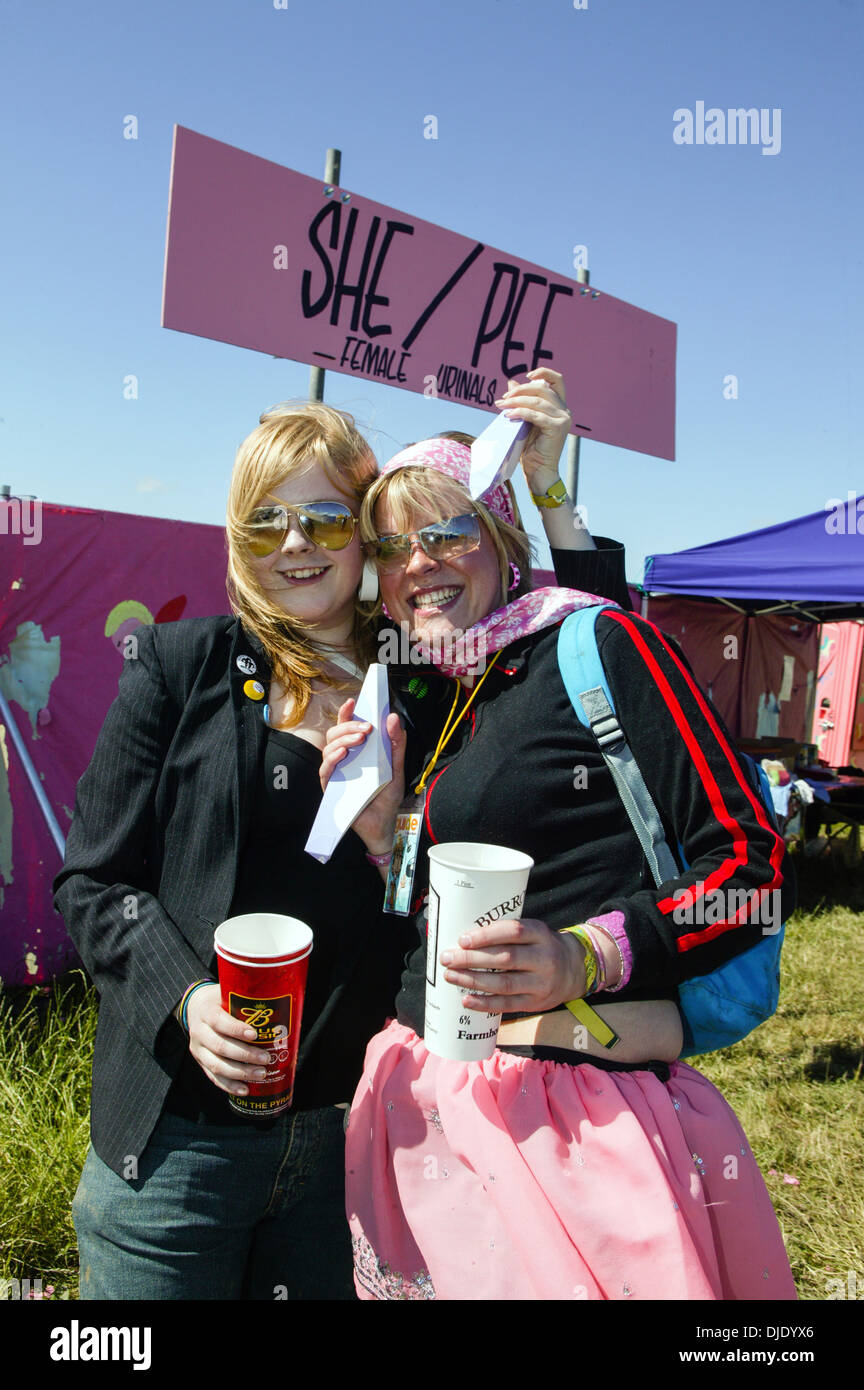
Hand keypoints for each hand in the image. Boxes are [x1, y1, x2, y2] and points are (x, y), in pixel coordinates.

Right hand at [185, 984, 269, 1096]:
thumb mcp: (227, 993)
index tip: (255, 1034)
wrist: (195, 1007)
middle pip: (220, 1047)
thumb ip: (246, 998)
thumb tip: (282, 1002)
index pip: (219, 1021)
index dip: (236, 1029)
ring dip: (240, 1072)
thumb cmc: (220, 1000)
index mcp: (206, 1011)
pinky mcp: (201, 1062)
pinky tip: (245, 1089)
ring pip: (217, 1065)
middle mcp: (199, 1031)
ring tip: (261, 1074)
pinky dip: (229, 1085)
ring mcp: (198, 1049)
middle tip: (266, 1058)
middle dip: (245, 1055)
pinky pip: (213, 1077)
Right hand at [320, 697, 405, 853]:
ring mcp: (335, 772)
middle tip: (366, 727)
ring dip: (343, 739)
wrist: (384, 824)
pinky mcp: (330, 787)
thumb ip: (396, 743)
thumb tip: (393, 717)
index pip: (347, 727)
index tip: (353, 701)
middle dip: (349, 725)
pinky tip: (343, 755)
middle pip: (336, 734)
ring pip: (329, 748)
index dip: (347, 713)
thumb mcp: (397, 766)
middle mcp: (343, 759)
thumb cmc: (387, 796)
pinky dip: (332, 759)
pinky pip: (325, 770)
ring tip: (360, 738)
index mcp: (357, 751)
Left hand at [440, 917, 585, 1013]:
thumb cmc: (540, 946)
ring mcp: (541, 982)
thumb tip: (463, 936)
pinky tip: (467, 1000)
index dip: (486, 935)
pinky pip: (507, 1005)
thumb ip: (506, 933)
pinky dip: (485, 1003)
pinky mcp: (536, 1002)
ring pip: (503, 983)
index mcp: (540, 933)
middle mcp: (544, 958)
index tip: (462, 939)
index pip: (513, 931)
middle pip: (505, 958)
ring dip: (473, 981)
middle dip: (472, 959)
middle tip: (448, 958)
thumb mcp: (533, 931)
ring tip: (451, 976)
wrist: (574, 969)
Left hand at [494, 367, 571, 494]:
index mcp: (559, 406)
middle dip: (521, 390)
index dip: (544, 373)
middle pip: (543, 388)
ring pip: (538, 401)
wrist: (538, 470)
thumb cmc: (530, 448)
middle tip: (504, 398)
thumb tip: (511, 382)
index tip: (527, 375)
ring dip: (516, 401)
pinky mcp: (558, 428)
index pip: (557, 381)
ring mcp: (563, 419)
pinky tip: (509, 415)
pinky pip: (536, 415)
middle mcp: (564, 410)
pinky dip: (520, 412)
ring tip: (502, 406)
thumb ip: (521, 401)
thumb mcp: (524, 419)